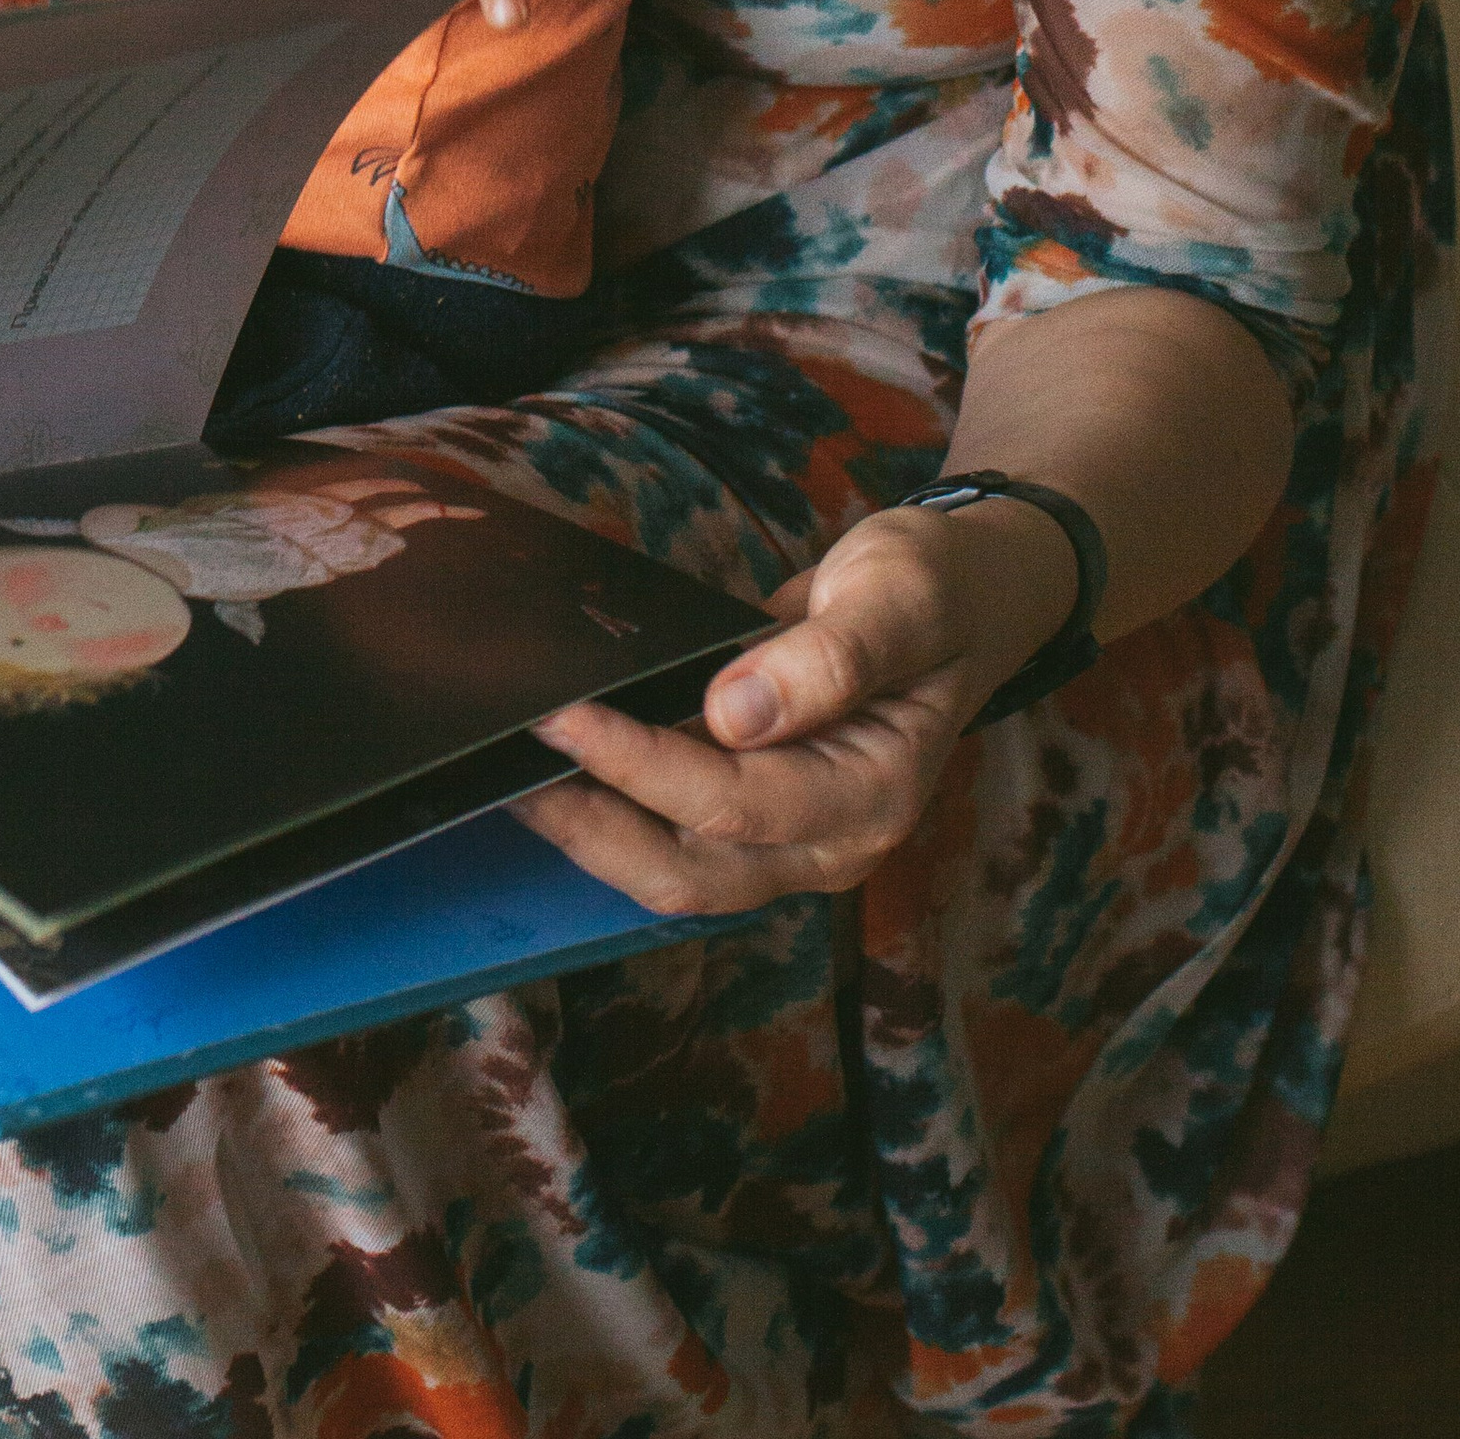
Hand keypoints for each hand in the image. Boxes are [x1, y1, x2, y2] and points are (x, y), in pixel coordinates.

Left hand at [514, 495, 1077, 912]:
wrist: (957, 597)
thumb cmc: (935, 590)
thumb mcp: (900, 596)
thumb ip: (833, 656)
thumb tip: (736, 712)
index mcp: (873, 795)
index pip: (734, 804)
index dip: (641, 765)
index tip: (565, 715)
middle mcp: (828, 841)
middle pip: (687, 870)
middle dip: (591, 827)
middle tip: (502, 766)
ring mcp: (789, 839)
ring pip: (668, 870)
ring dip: (587, 832)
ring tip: (505, 775)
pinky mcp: (754, 819)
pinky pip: (670, 836)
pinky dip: (609, 813)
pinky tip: (556, 767)